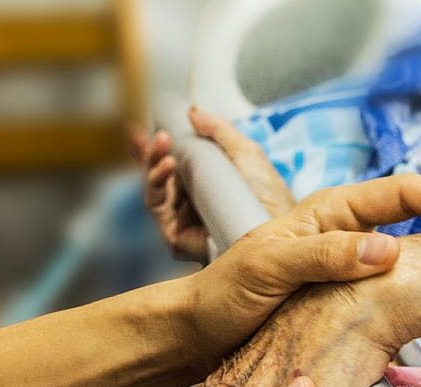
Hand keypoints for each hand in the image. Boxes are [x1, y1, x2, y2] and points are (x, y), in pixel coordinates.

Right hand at [129, 107, 294, 260]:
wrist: (280, 227)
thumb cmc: (270, 196)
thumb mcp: (246, 153)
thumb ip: (220, 131)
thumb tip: (193, 112)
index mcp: (202, 183)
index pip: (169, 164)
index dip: (152, 149)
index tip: (140, 131)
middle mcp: (189, 203)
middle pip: (156, 177)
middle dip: (148, 154)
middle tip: (159, 136)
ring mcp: (182, 222)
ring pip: (153, 192)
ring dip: (152, 167)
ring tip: (165, 150)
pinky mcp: (178, 239)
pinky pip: (158, 211)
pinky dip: (156, 188)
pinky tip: (168, 168)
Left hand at [176, 174, 420, 374]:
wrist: (201, 329)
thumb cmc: (228, 291)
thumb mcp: (271, 268)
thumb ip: (324, 255)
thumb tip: (388, 250)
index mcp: (331, 211)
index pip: (401, 192)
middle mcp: (345, 231)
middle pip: (415, 214)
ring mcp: (348, 262)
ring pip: (408, 248)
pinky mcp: (346, 294)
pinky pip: (393, 284)